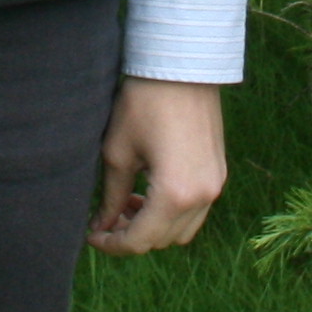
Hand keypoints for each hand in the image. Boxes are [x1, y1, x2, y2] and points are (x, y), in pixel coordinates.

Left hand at [88, 77, 226, 255]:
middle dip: (131, 236)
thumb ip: (111, 196)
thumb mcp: (118, 152)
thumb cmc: (144, 104)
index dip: (112, 244)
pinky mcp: (219, 173)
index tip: (91, 236)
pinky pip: (196, 211)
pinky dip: (172, 212)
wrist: (183, 66)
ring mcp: (215, 186)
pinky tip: (150, 192)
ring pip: (181, 230)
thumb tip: (101, 226)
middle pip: (162, 240)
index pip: (139, 240)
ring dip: (153, 226)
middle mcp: (202, 197)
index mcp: (175, 194)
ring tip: (127, 203)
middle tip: (104, 219)